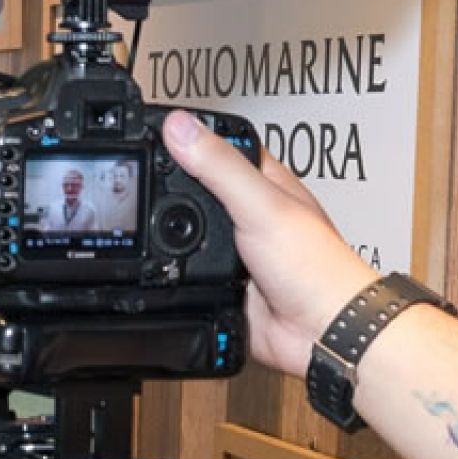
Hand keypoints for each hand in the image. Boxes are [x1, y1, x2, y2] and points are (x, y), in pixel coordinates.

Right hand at [160, 110, 378, 373]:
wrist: (321, 331)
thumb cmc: (315, 266)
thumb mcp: (260, 205)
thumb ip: (219, 166)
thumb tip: (180, 127)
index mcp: (264, 183)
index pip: (220, 147)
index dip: (189, 137)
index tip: (153, 131)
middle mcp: (248, 214)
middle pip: (196, 191)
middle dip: (169, 190)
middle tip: (137, 179)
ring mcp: (233, 250)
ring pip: (186, 234)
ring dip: (169, 235)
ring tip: (142, 222)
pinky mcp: (220, 283)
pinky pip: (184, 272)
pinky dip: (171, 271)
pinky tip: (160, 266)